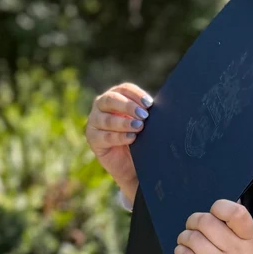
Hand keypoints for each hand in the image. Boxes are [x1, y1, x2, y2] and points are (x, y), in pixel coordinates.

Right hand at [84, 82, 153, 200]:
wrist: (132, 164)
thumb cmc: (139, 138)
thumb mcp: (144, 122)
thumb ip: (146, 112)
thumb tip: (159, 106)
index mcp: (116, 96)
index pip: (124, 89)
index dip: (137, 95)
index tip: (150, 104)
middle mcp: (101, 105)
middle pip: (111, 99)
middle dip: (128, 107)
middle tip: (144, 115)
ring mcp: (94, 121)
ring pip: (106, 118)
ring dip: (124, 122)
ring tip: (139, 127)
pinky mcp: (92, 138)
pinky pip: (104, 136)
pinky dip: (119, 137)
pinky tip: (131, 138)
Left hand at [175, 199, 252, 253]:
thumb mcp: (250, 247)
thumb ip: (240, 225)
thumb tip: (232, 198)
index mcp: (252, 240)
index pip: (237, 213)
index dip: (220, 207)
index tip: (213, 212)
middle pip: (208, 223)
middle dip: (194, 221)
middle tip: (192, 226)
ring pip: (194, 240)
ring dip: (184, 237)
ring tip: (186, 240)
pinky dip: (180, 252)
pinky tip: (183, 253)